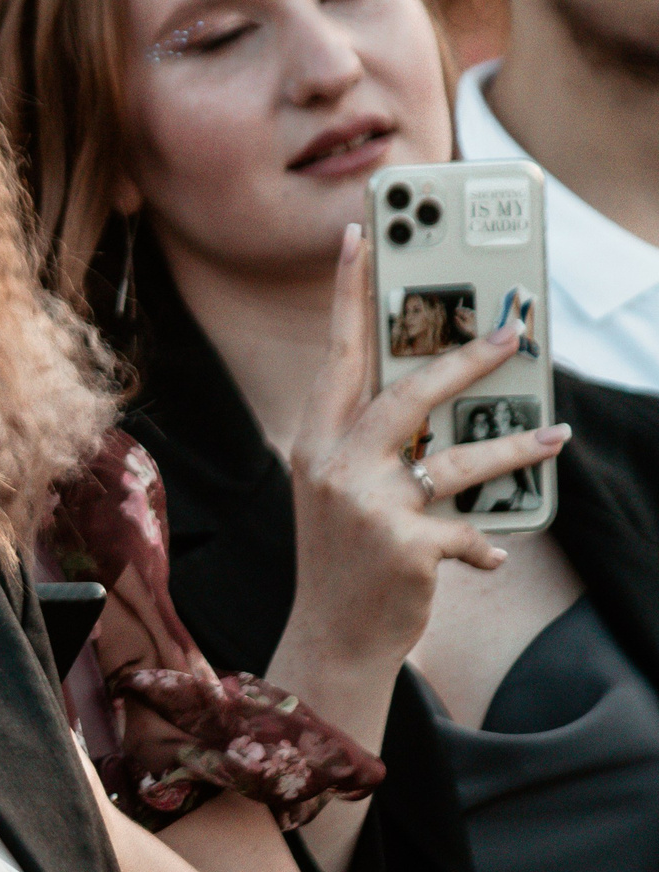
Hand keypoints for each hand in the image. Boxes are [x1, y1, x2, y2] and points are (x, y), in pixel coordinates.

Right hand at [282, 225, 565, 672]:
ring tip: (556, 434)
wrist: (332, 635)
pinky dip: (485, 545)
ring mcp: (366, 506)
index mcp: (314, 440)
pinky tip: (492, 555)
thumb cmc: (347, 553)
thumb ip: (376, 440)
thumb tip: (444, 393)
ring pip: (455, 461)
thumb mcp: (340, 486)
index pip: (335, 353)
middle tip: (513, 332)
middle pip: (406, 394)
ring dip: (513, 447)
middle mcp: (333, 464)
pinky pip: (467, 531)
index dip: (347, 293)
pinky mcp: (404, 547)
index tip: (361, 236)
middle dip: (465, 361)